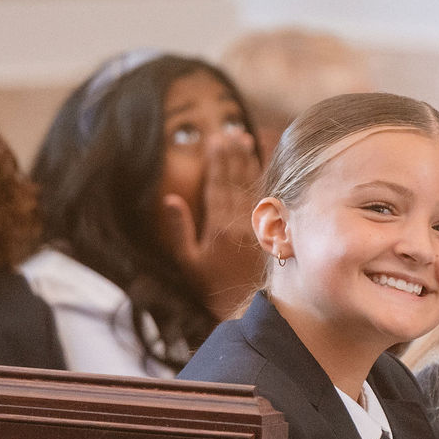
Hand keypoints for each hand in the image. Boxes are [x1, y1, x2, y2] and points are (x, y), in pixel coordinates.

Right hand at [159, 130, 264, 318]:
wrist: (242, 306)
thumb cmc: (210, 285)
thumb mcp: (187, 261)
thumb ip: (180, 230)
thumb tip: (170, 199)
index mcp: (219, 226)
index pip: (217, 185)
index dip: (216, 161)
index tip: (214, 140)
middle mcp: (240, 221)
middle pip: (235, 179)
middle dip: (231, 153)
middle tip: (228, 131)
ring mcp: (257, 224)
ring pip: (252, 184)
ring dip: (248, 159)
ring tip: (244, 138)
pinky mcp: (269, 229)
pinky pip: (265, 197)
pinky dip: (263, 177)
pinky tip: (262, 162)